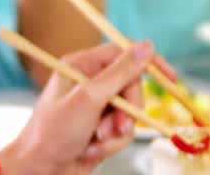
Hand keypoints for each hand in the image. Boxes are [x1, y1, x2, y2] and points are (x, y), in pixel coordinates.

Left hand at [2, 41, 167, 174]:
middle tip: (116, 127)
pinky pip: (123, 132)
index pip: (124, 52)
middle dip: (127, 111)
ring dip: (116, 132)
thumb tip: (147, 46)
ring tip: (96, 141)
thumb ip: (121, 72)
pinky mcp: (100, 129)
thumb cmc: (53, 133)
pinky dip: (111, 145)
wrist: (39, 172)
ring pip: (130, 114)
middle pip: (132, 87)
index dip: (148, 62)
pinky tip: (91, 151)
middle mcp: (90, 82)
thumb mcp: (89, 98)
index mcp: (83, 65)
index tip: (170, 78)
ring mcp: (96, 107)